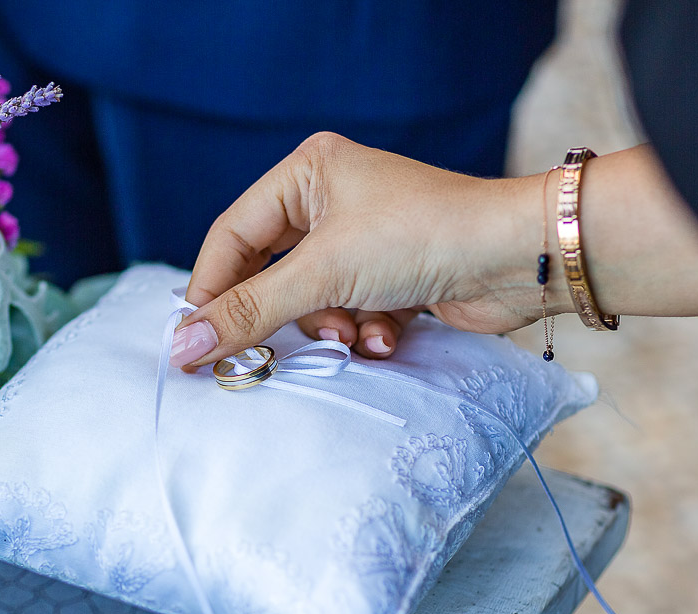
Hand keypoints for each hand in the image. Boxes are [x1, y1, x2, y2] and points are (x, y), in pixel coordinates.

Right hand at [170, 132, 548, 369]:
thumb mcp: (324, 272)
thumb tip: (181, 346)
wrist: (516, 258)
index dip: (210, 290)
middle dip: (281, 315)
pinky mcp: (390, 279)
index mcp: (308, 172)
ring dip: (332, 327)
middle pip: (269, 274)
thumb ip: (250, 311)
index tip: (190, 342)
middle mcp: (332, 200)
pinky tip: (388, 335)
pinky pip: (350, 315)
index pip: (232, 235)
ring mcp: (363, 241)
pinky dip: (365, 332)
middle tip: (255, 356)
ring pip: (310, 302)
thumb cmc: (423, 236)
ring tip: (356, 334)